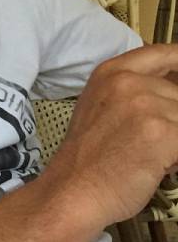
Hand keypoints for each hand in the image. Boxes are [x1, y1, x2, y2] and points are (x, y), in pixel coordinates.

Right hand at [44, 45, 177, 227]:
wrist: (74, 188)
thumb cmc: (89, 156)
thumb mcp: (103, 105)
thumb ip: (134, 91)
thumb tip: (173, 92)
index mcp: (112, 71)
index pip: (162, 53)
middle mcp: (128, 81)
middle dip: (175, 117)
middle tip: (158, 140)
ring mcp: (145, 104)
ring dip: (175, 137)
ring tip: (158, 155)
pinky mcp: (160, 133)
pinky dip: (177, 156)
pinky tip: (164, 165)